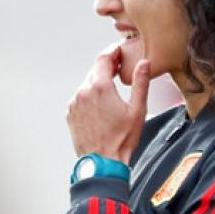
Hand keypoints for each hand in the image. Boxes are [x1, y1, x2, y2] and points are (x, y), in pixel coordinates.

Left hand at [68, 44, 150, 160]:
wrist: (103, 162)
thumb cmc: (121, 140)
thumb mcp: (137, 110)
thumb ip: (140, 83)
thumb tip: (144, 64)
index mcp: (101, 88)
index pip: (104, 59)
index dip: (113, 52)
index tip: (119, 51)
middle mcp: (84, 92)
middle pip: (95, 70)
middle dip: (107, 67)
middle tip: (119, 68)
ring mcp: (75, 102)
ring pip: (87, 83)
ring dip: (99, 82)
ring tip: (112, 89)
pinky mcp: (71, 112)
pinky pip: (81, 97)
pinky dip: (90, 95)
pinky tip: (101, 105)